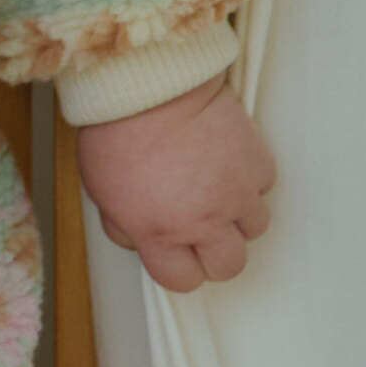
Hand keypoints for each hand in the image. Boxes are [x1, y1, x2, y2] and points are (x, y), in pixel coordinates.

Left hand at [73, 74, 276, 292]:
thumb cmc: (116, 134)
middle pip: (230, 265)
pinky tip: (228, 162)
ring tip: (217, 191)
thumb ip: (126, 228)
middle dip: (215, 252)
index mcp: (160, 234)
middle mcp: (204, 221)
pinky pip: (263, 184)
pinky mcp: (256, 160)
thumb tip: (142, 239)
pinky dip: (250, 178)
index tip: (176, 252)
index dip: (179, 268)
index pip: (184, 282)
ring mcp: (236, 191)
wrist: (149, 84)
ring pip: (255, 227)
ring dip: (237, 215)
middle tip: (203, 229)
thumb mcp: (102, 193)